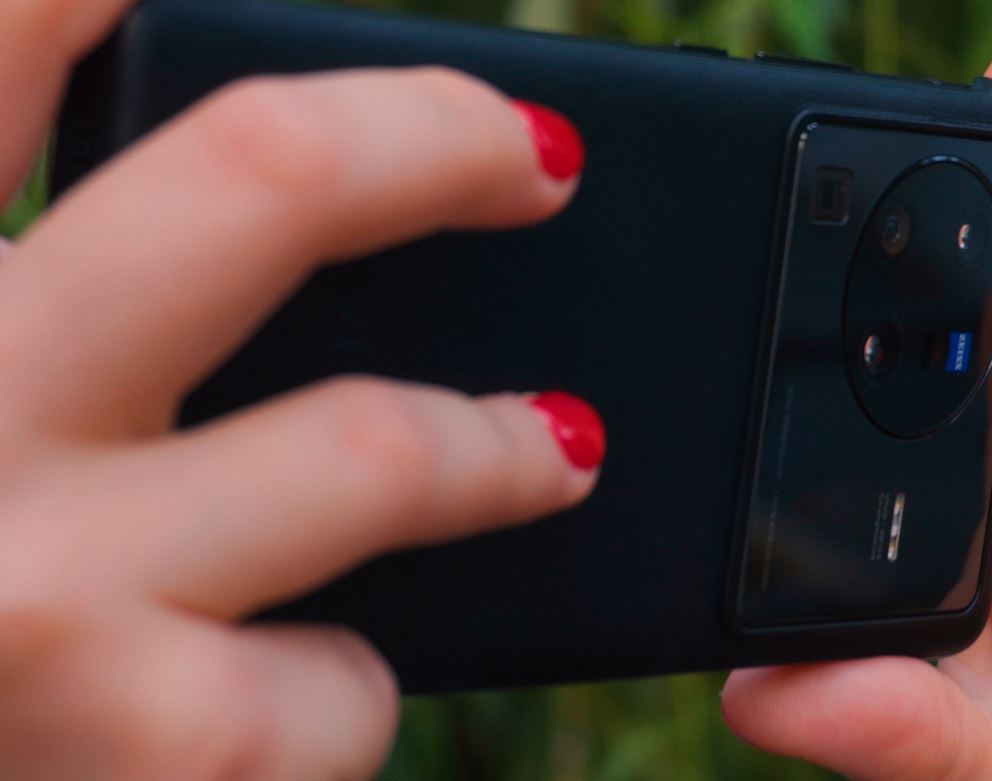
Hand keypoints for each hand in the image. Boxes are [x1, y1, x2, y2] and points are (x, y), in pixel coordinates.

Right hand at [0, 3, 600, 778]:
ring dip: (493, 451)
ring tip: (555, 446)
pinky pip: (347, 682)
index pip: (11, 34)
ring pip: (374, 450)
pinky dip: (345, 685)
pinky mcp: (162, 751)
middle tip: (537, 157)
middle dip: (435, 143)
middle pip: (266, 174)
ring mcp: (53, 591)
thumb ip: (57, 302)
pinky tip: (305, 697)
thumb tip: (234, 177)